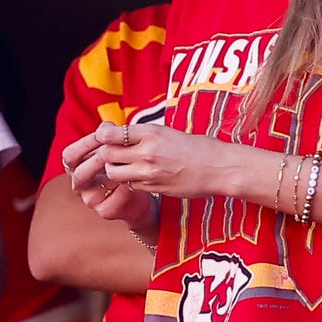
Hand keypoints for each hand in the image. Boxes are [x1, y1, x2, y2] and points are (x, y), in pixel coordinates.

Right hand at [61, 126, 154, 225]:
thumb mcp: (117, 147)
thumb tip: (106, 127)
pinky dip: (122, 192)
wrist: (142, 187)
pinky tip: (131, 183)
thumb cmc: (126, 163)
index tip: (102, 135)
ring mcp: (90, 199)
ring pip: (93, 190)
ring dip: (109, 176)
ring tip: (125, 167)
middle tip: (113, 152)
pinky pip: (110, 202)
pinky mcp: (105, 210)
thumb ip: (110, 136)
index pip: (70, 156)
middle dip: (97, 160)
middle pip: (79, 173)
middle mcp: (80, 183)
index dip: (84, 145)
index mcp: (78, 166)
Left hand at [65, 121, 238, 202]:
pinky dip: (129, 181)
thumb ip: (144, 135)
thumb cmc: (198, 147)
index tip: (105, 137)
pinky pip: (130, 185)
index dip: (102, 137)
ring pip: (114, 173)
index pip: (111, 134)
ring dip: (114, 170)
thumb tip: (119, 134)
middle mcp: (147, 152)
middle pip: (107, 154)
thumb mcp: (169, 133)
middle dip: (105, 154)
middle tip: (111, 154)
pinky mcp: (153, 188)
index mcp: (152, 133)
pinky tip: (139, 176)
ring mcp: (149, 173)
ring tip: (124, 166)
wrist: (219, 168)